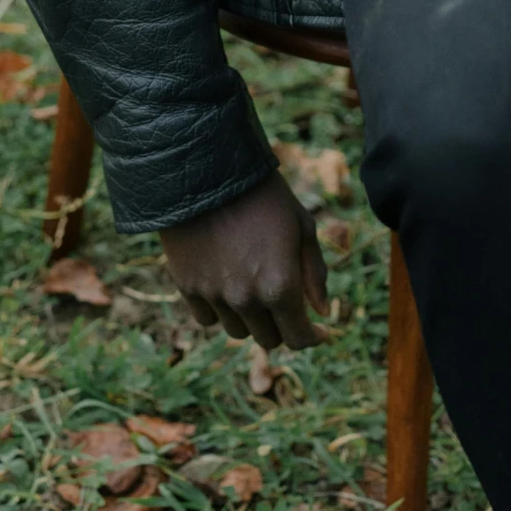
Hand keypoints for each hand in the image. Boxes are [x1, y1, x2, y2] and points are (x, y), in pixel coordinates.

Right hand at [160, 170, 327, 350]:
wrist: (207, 170)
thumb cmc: (264, 194)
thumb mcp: (302, 225)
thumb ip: (315, 273)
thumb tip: (322, 312)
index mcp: (280, 286)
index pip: (298, 339)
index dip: (311, 337)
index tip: (317, 329)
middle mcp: (246, 299)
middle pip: (269, 339)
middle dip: (281, 323)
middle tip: (282, 296)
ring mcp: (215, 295)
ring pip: (238, 332)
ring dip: (250, 317)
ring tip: (251, 282)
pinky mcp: (188, 287)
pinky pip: (208, 318)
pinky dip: (220, 309)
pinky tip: (225, 283)